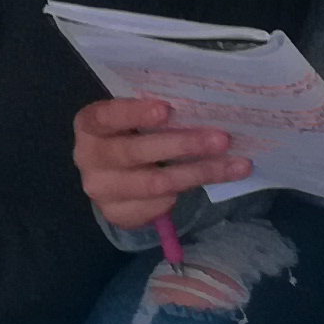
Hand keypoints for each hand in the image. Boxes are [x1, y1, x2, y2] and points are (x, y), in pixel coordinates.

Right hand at [74, 97, 246, 230]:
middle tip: (221, 139)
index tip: (167, 109)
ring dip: (198, 173)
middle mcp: (89, 158)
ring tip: (234, 165)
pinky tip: (204, 183)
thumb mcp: (134, 117)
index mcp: (90, 125)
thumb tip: (206, 108)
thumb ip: (156, 112)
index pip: (108, 116)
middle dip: (183, 145)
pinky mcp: (117, 214)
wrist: (111, 174)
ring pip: (155, 183)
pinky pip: (157, 206)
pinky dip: (183, 194)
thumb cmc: (131, 133)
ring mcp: (101, 190)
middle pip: (136, 152)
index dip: (135, 113)